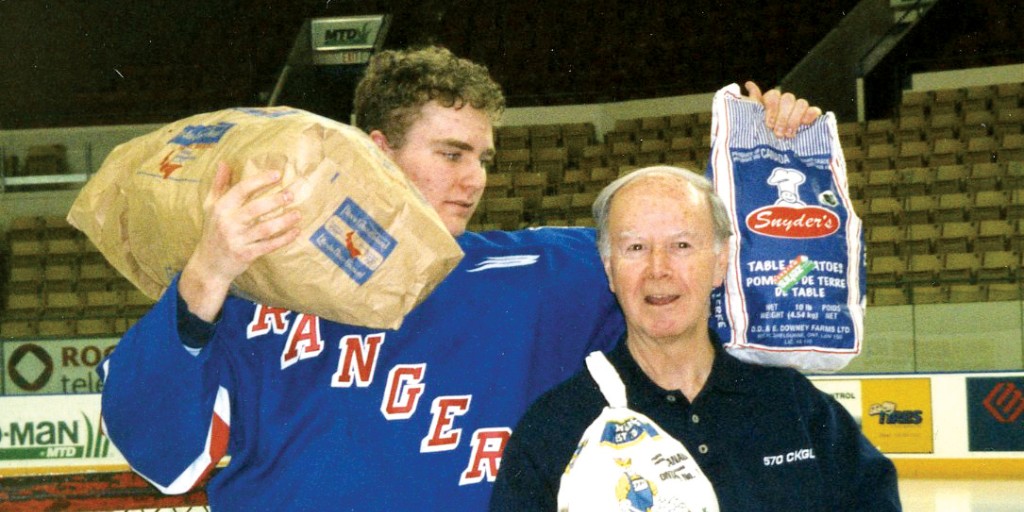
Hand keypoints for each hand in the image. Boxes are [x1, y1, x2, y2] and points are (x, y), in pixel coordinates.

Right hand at [179, 162, 301, 321]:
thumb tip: (224, 163)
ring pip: (264, 228)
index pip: (241, 190)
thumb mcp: (211, 207)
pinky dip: (283, 239)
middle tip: (291, 194)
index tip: (277, 174)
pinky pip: (268, 246)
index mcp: (221, 208)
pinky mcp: (245, 255)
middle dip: (275, 200)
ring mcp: (236, 240)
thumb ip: (219, 185)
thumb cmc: (213, 232)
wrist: (208, 265)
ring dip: (283, 221)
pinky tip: (295, 232)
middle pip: (255, 208)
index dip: (259, 181)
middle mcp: (228, 223)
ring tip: (298, 214)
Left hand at [744, 81, 821, 138]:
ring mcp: (799, 108)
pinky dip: (810, 115)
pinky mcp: (810, 116)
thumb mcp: (753, 120)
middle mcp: (785, 102)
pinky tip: (805, 123)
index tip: (769, 125)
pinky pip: (814, 110)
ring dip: (795, 119)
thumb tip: (749, 84)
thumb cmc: (761, 134)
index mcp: (771, 101)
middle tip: (778, 133)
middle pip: (788, 98)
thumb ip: (752, 103)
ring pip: (801, 103)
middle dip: (783, 117)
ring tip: (789, 134)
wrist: (773, 152)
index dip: (772, 109)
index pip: (773, 95)